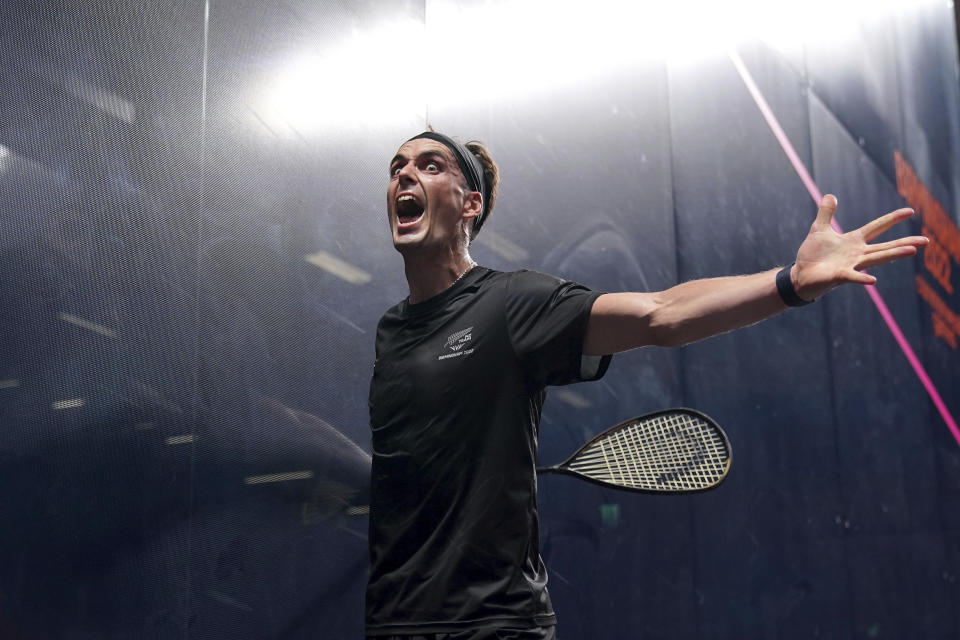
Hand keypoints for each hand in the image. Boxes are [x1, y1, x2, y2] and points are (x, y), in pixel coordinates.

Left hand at [791, 194, 928, 300]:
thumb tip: (830, 195)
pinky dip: (862, 278)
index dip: (892, 219)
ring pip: (875, 259)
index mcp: (853, 241)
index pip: (877, 227)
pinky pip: (852, 277)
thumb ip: (826, 213)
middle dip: (905, 243)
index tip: (910, 211)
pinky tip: (873, 280)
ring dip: (893, 255)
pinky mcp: (839, 276)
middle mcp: (857, 254)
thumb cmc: (813, 255)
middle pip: (885, 246)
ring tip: (912, 251)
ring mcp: (850, 265)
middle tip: (926, 240)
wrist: (800, 275)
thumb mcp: (819, 229)